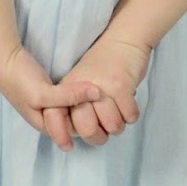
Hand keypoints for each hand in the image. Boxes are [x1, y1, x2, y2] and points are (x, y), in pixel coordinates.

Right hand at [0, 43, 102, 151]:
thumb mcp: (42, 93)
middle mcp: (49, 117)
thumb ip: (69, 96)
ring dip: (87, 101)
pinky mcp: (51, 90)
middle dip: (91, 114)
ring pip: (75, 107)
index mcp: (45, 124)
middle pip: (76, 120)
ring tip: (104, 92)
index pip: (75, 131)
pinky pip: (71, 96)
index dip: (91, 122)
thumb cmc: (19, 80)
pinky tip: (92, 84)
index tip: (105, 108)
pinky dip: (81, 92)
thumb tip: (97, 93)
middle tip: (109, 101)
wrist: (4, 58)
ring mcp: (50, 103)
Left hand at [44, 32, 150, 148]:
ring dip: (118, 125)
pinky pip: (129, 116)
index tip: (68, 147)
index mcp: (67, 87)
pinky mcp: (120, 85)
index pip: (55, 116)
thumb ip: (72, 105)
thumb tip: (71, 134)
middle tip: (106, 129)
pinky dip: (131, 114)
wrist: (123, 39)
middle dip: (99, 136)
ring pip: (112, 126)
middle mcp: (80, 88)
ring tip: (119, 112)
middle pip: (87, 129)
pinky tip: (128, 103)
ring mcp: (101, 87)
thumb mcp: (79, 81)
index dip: (60, 135)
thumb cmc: (102, 65)